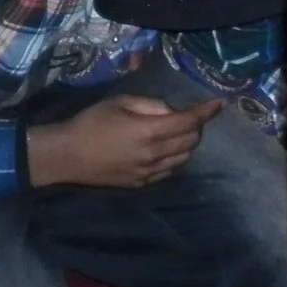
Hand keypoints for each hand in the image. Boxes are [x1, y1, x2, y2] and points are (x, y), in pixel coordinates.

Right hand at [23, 94, 221, 188]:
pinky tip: (163, 150)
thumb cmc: (91, 122)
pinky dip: (174, 159)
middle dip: (196, 127)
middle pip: (191, 142)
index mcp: (149, 131)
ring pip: (184, 159)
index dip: (207, 111)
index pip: (189, 122)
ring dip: (186, 144)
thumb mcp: (121, 102)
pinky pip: (169, 172)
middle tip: (185, 116)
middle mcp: (154, 155)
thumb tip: (171, 112)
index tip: (219, 103)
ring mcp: (148, 173)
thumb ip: (151, 105)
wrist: (67, 156)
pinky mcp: (141, 184)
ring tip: (174, 133)